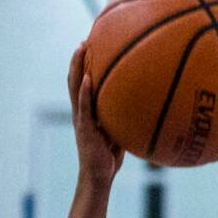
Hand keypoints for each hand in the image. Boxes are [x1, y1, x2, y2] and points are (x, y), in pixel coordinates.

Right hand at [68, 44, 123, 185]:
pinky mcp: (85, 130)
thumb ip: (123, 120)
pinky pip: (84, 108)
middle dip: (78, 60)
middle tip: (84, 40)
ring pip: (74, 88)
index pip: (82, 84)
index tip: (90, 48)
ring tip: (81, 49)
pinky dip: (85, 93)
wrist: (99, 177)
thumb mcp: (118, 134)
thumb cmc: (109, 158)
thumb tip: (142, 109)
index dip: (84, 67)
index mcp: (86, 112)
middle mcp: (80, 112)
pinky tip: (89, 79)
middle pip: (75, 80)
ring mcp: (80, 120)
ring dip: (77, 67)